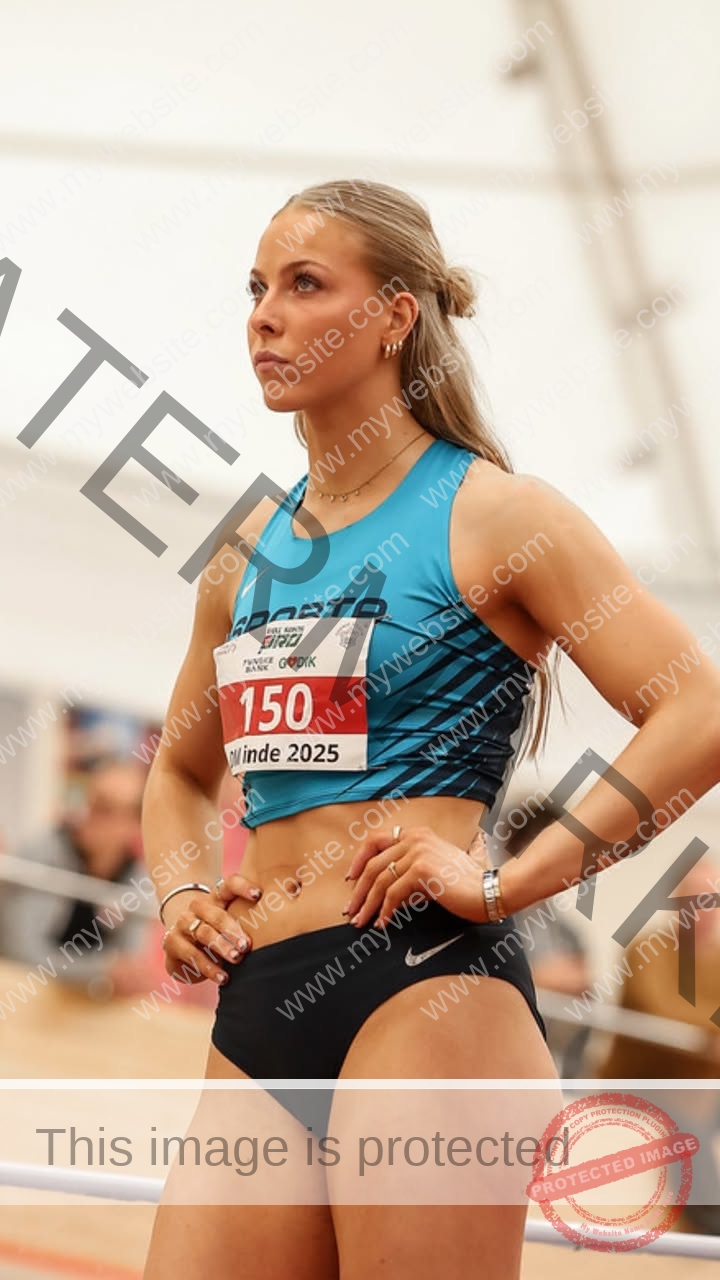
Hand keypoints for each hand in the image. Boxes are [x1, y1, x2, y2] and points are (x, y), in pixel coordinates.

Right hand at [161, 876, 261, 984]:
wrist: (184, 945)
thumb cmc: (220, 934)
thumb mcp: (236, 923)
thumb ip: (258, 914)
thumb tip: (295, 892)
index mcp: (216, 897)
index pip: (228, 884)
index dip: (242, 886)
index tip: (259, 895)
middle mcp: (197, 907)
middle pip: (215, 912)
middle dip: (232, 928)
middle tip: (246, 945)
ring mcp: (182, 923)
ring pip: (202, 933)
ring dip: (220, 947)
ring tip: (236, 960)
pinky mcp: (171, 943)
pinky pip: (189, 954)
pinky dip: (207, 967)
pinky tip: (223, 978)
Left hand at [343, 825, 489, 929]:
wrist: (489, 891)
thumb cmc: (466, 884)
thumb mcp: (435, 868)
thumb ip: (412, 869)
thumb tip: (386, 888)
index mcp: (417, 834)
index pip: (375, 841)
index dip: (359, 861)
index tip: (351, 880)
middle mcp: (415, 838)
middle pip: (373, 865)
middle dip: (359, 890)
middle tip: (351, 910)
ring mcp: (418, 852)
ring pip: (379, 881)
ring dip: (367, 904)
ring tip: (361, 922)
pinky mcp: (421, 870)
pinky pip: (392, 894)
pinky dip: (385, 911)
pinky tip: (383, 924)